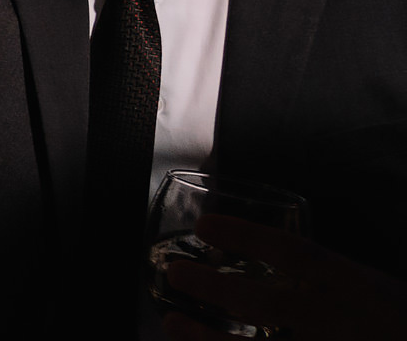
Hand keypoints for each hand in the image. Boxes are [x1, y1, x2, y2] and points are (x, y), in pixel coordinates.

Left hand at [163, 214, 406, 339]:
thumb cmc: (396, 320)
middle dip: (217, 288)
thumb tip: (262, 256)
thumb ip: (325, 276)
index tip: (205, 226)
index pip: (297, 254)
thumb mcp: (374, 289)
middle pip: (271, 305)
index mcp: (356, 287)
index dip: (248, 238)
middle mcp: (340, 322)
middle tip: (176, 272)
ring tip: (171, 322)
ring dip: (209, 340)